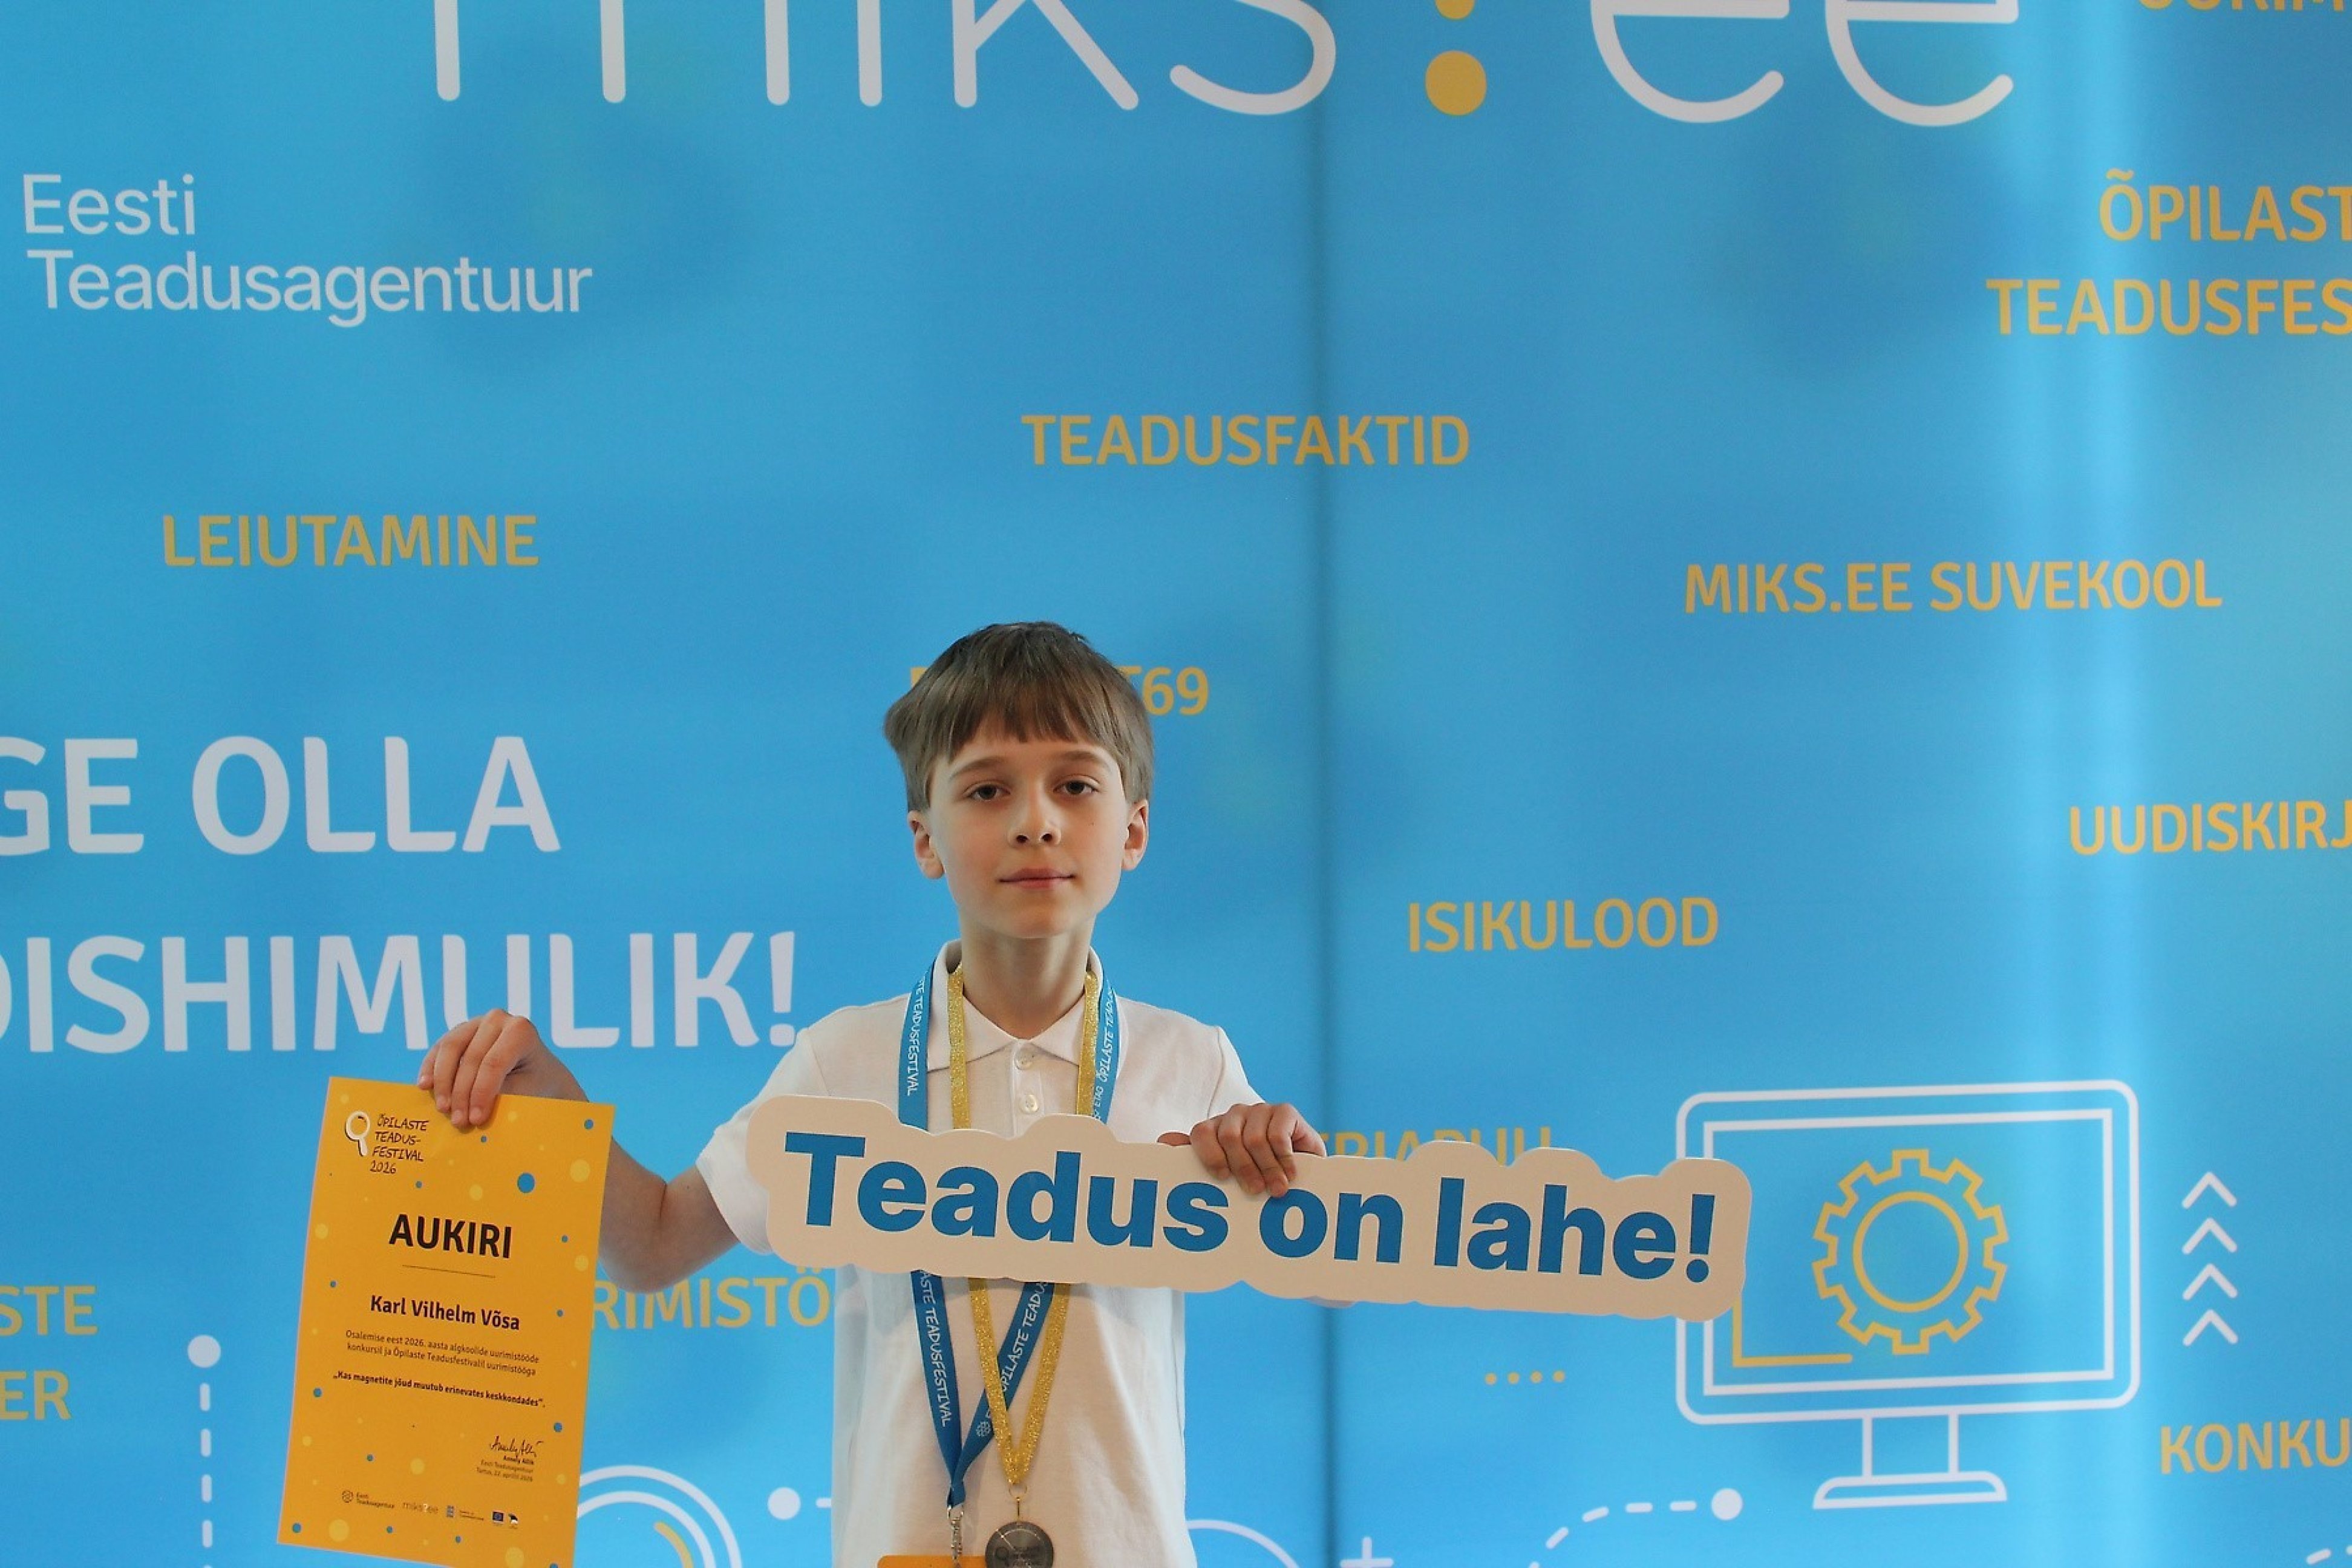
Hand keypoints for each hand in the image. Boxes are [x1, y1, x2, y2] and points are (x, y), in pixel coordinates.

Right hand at [416, 1010, 584, 1129]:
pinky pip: (439, 1048)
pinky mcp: (459, 1031)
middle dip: (461, 1093)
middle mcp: (498, 1020)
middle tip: (458, 1121)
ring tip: (443, 1109)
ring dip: (443, 1081)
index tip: (475, 1120)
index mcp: (521, 1031)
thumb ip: (498, 1097)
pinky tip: (425, 1087)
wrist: (538, 1074)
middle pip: (470, 1057)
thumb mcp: (525, 1092)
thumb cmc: (535, 1086)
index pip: (494, 1063)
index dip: (481, 1093)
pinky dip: (431, 1068)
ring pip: (450, 1048)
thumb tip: (469, 1112)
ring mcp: (476, 1022)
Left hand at [1158, 1102, 1325, 1197]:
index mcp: (1216, 1128)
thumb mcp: (1228, 1172)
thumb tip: (1163, 1141)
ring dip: (1267, 1169)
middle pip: (1229, 1137)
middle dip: (1243, 1169)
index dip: (1210, 1156)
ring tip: (1277, 1190)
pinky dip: (1283, 1157)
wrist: (1303, 1172)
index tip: (1223, 1178)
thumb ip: (1196, 1158)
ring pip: (1254, 1138)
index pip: (1201, 1132)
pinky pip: (1278, 1133)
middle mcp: (1236, 1115)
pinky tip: (1290, 1173)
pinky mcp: (1286, 1111)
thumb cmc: (1259, 1175)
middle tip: (1255, 1191)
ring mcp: (1261, 1110)